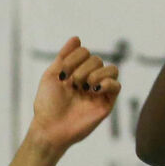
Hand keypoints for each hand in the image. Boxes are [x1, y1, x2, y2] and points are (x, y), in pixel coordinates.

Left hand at [30, 37, 119, 151]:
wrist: (50, 128)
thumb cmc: (47, 104)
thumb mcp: (51, 75)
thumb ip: (63, 56)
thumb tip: (77, 38)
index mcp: (76, 72)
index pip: (85, 52)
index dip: (74, 58)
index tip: (62, 75)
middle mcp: (89, 80)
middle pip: (97, 59)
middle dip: (83, 68)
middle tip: (72, 84)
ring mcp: (99, 92)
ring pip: (112, 69)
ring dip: (96, 73)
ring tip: (84, 86)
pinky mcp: (106, 104)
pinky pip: (117, 85)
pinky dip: (107, 83)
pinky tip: (94, 89)